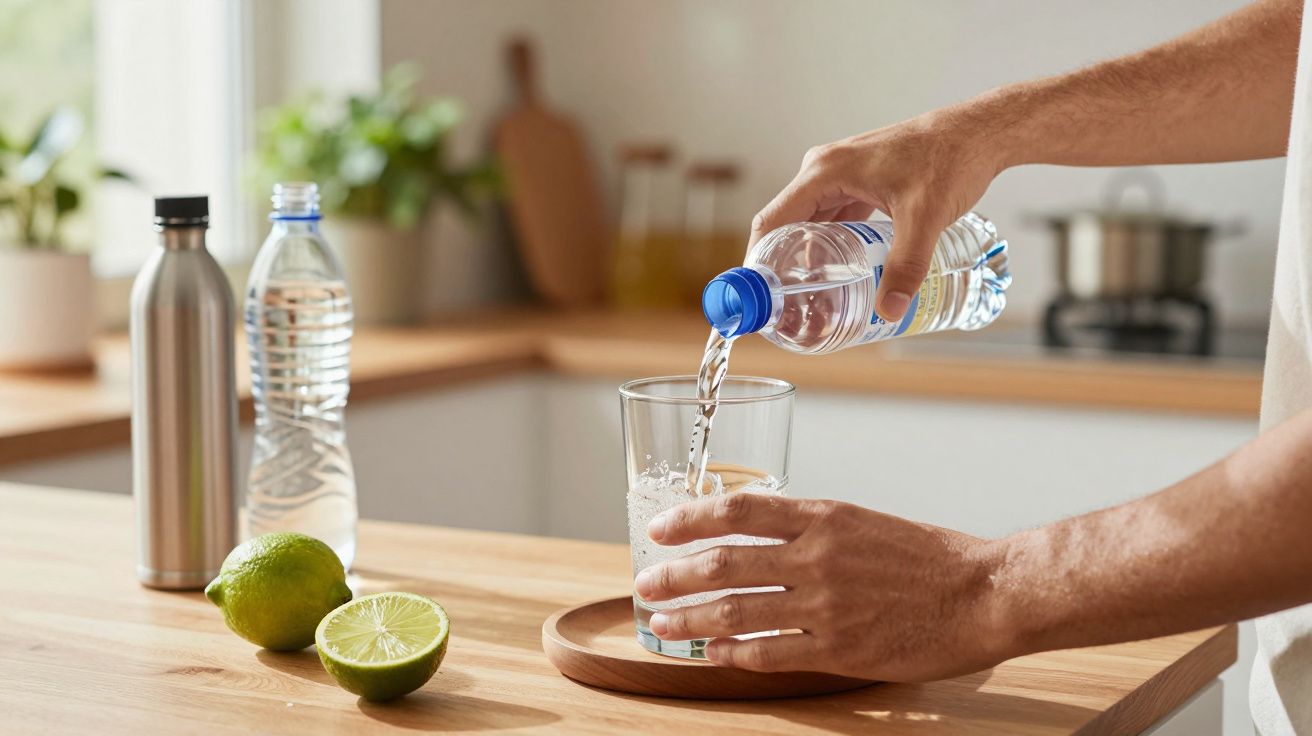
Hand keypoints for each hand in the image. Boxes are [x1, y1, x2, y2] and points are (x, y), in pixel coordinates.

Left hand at [635, 493, 1011, 680]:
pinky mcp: (837, 647)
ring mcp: (824, 603)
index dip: (691, 518)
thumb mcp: (863, 522)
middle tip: (648, 582)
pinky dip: (732, 651)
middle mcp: (816, 555)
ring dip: (690, 616)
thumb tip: (763, 536)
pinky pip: (769, 650)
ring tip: (663, 622)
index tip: (661, 527)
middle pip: (724, 561)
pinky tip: (712, 652)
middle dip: (675, 573)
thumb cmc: (930, 558)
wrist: (984, 593)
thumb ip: (812, 529)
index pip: (739, 510)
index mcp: (824, 517)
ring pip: (736, 608)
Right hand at [749, 110, 1005, 320]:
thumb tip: (890, 311)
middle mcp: (823, 171)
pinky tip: (838, 272)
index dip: (758, 262)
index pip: (771, 222)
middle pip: (785, 226)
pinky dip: (828, 245)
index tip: (759, 297)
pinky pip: (830, 217)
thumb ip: (906, 266)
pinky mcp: (858, 182)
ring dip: (805, 257)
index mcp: (824, 172)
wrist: (978, 134)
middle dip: (782, 267)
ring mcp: (839, 175)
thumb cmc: (949, 160)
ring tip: (808, 296)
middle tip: (787, 308)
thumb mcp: (925, 218)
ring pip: (808, 223)